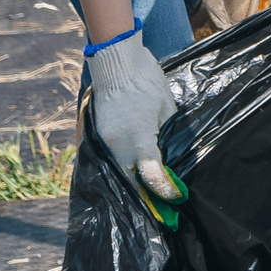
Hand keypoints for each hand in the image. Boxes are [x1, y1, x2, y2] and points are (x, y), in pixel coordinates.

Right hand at [86, 33, 184, 220]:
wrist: (116, 62)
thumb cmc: (148, 82)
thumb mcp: (167, 110)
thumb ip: (165, 136)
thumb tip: (167, 156)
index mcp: (140, 138)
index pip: (152, 176)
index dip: (165, 190)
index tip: (176, 196)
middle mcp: (119, 144)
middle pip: (131, 182)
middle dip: (145, 196)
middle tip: (159, 207)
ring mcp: (103, 140)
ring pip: (116, 173)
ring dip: (129, 184)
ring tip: (143, 195)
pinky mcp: (95, 134)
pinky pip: (105, 160)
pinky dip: (116, 169)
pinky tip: (125, 173)